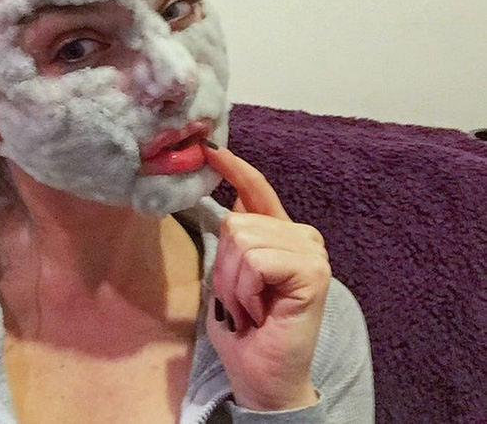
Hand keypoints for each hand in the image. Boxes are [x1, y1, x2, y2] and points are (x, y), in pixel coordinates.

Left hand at [202, 143, 330, 411]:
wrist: (262, 377)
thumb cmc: (244, 329)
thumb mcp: (231, 275)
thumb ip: (239, 239)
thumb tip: (235, 204)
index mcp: (281, 234)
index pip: (257, 190)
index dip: (235, 169)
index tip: (213, 149)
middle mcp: (301, 236)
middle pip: (236, 222)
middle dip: (226, 268)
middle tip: (241, 301)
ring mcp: (311, 252)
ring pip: (243, 240)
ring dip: (234, 283)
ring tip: (249, 308)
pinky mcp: (313, 271)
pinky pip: (257, 261)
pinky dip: (246, 290)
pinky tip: (260, 311)